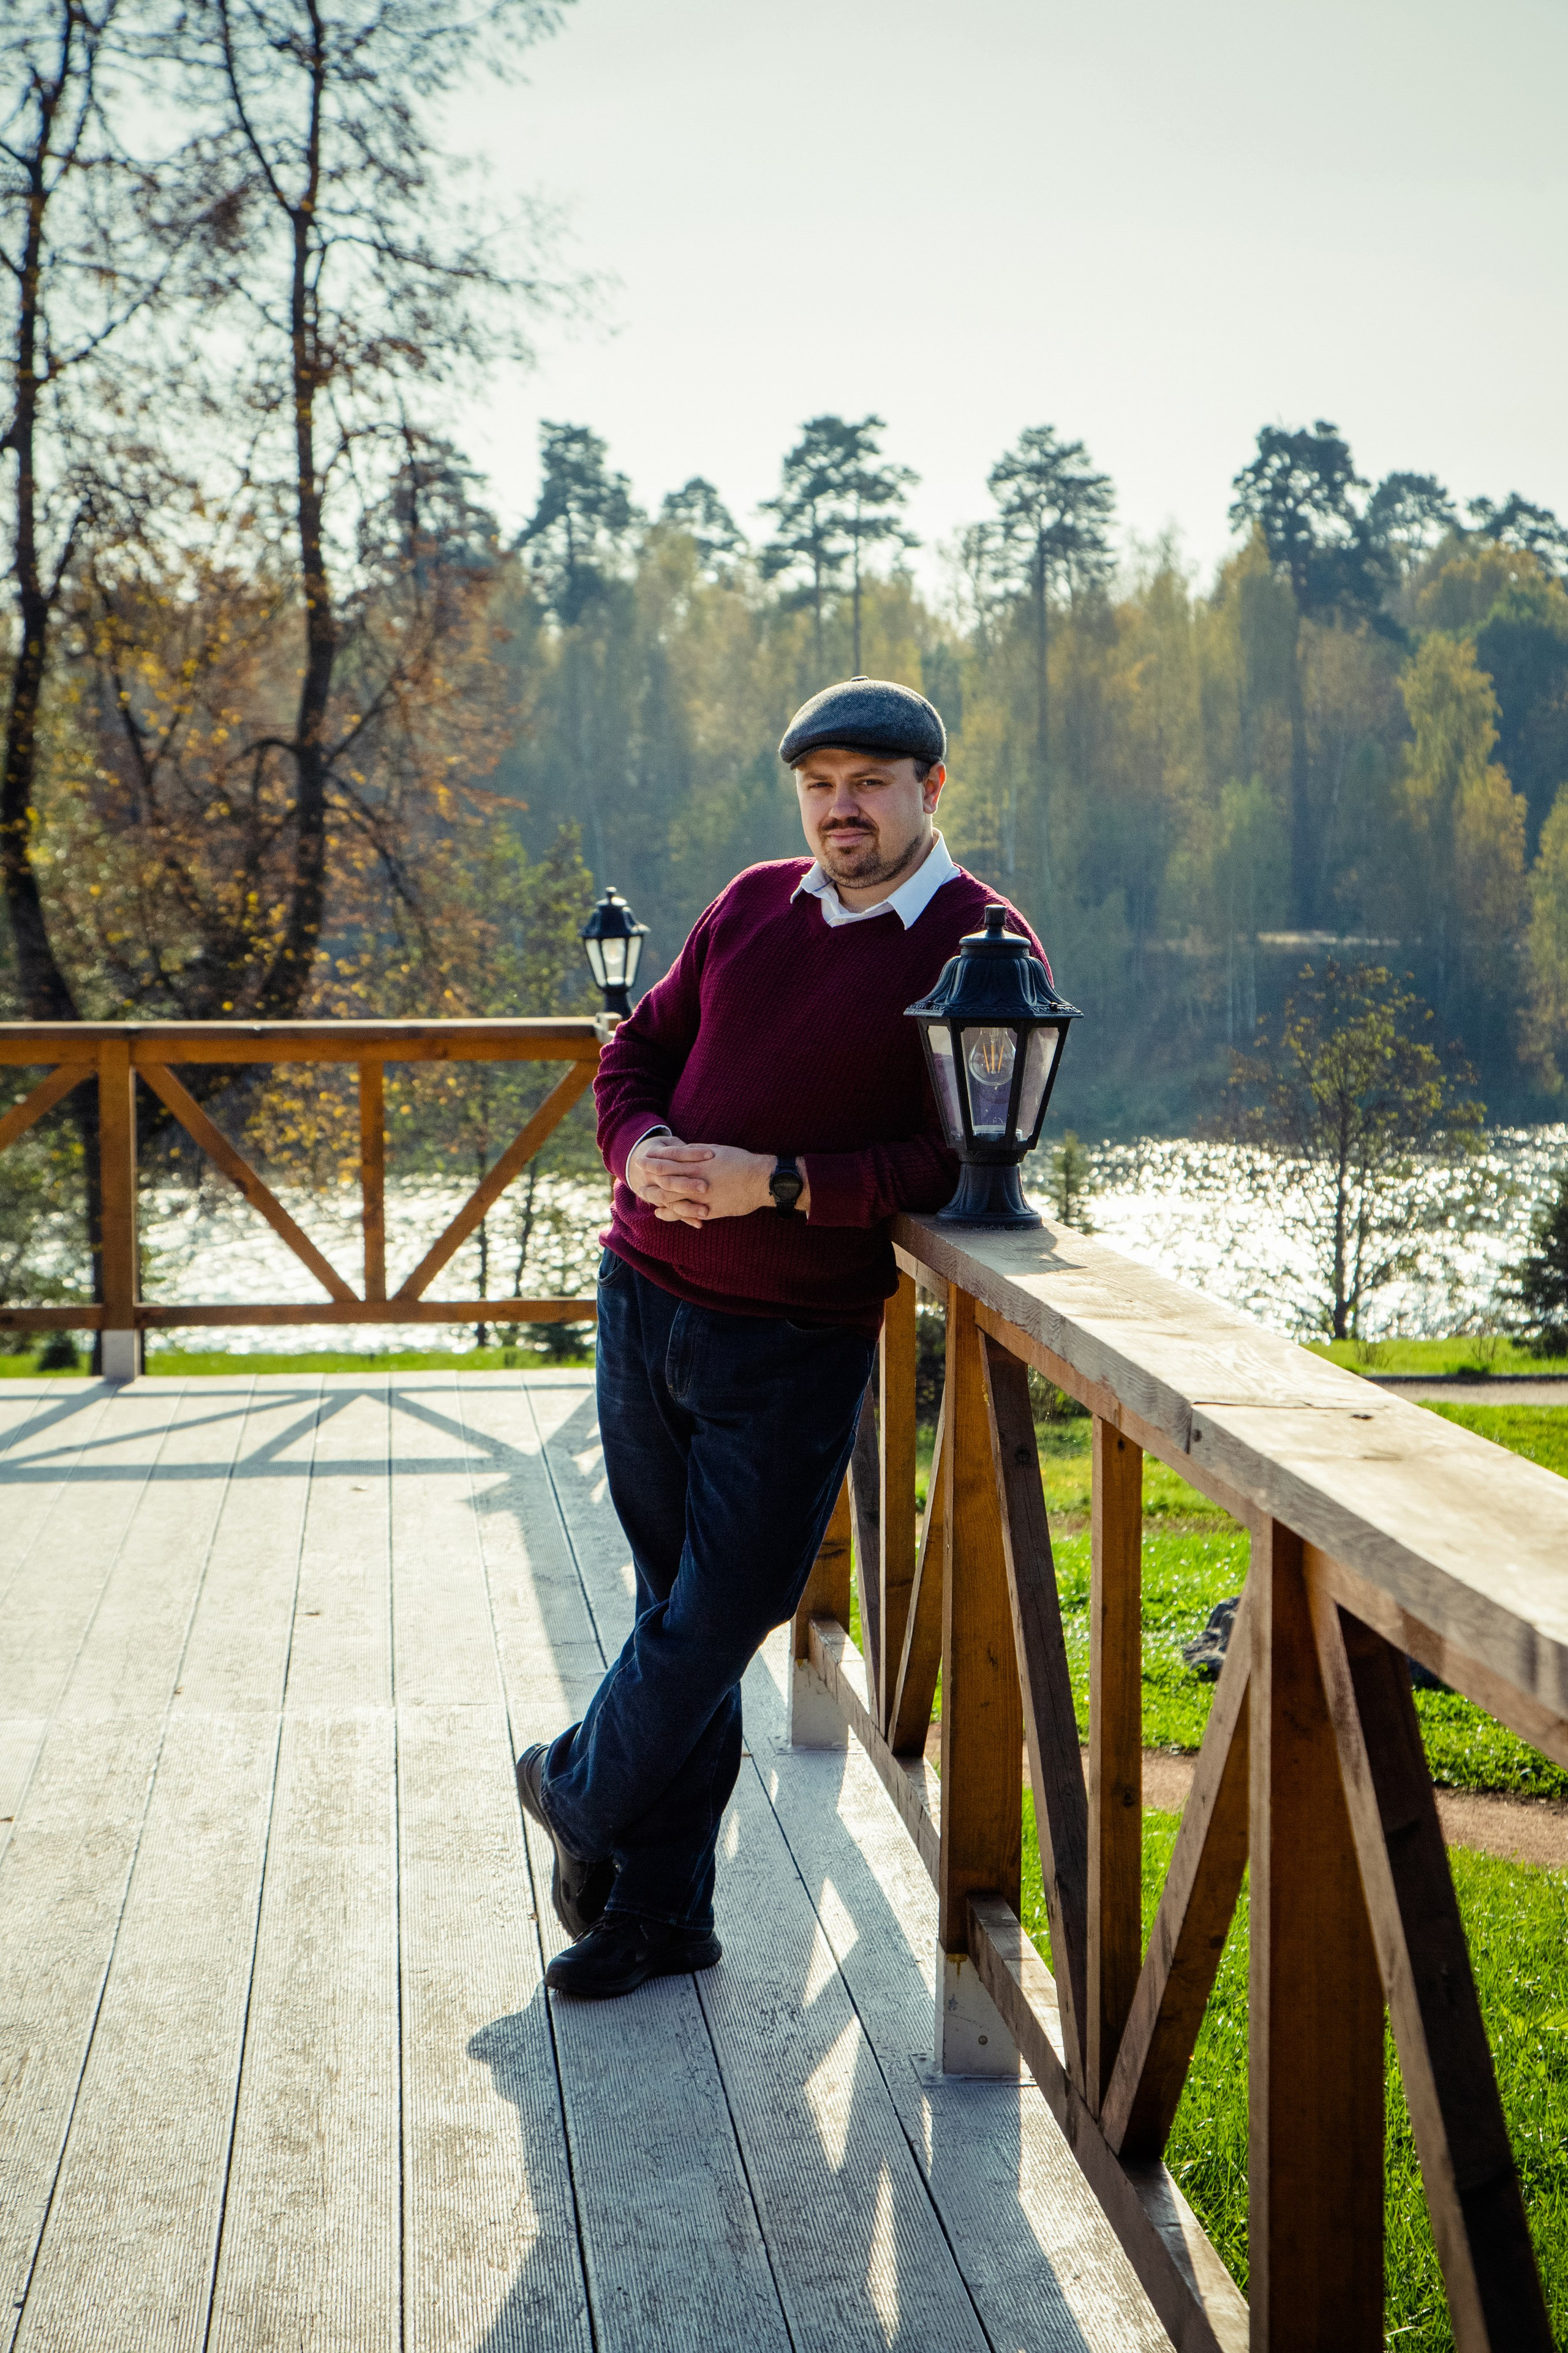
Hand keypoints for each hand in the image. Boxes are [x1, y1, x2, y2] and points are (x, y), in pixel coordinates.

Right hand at [626, 1133, 714, 1227]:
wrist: (641, 1162)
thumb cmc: (667, 1150)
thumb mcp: (671, 1143)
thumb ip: (686, 1148)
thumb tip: (707, 1151)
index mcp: (655, 1154)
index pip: (675, 1154)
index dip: (693, 1153)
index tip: (711, 1155)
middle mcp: (651, 1174)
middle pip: (669, 1181)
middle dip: (686, 1185)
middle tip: (705, 1187)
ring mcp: (653, 1190)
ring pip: (667, 1200)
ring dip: (687, 1207)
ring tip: (705, 1212)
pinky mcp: (660, 1202)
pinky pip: (672, 1212)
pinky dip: (686, 1218)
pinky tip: (700, 1224)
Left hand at [626, 1137, 810, 1225]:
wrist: (761, 1180)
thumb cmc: (741, 1162)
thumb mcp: (717, 1150)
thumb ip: (697, 1152)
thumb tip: (682, 1151)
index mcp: (698, 1164)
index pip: (669, 1162)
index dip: (654, 1161)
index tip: (643, 1159)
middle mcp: (697, 1181)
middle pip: (666, 1181)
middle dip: (650, 1178)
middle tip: (638, 1179)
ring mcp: (702, 1198)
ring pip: (673, 1199)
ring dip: (657, 1198)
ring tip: (646, 1196)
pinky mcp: (710, 1210)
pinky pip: (687, 1214)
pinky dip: (673, 1214)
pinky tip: (662, 1213)